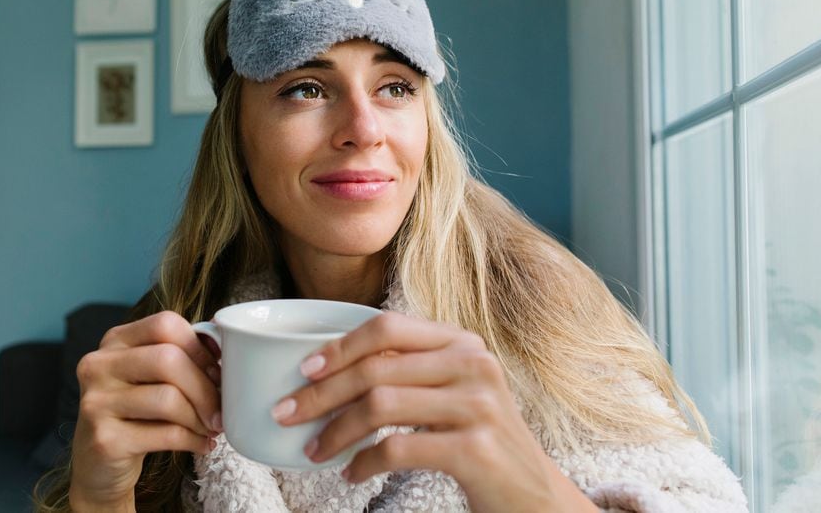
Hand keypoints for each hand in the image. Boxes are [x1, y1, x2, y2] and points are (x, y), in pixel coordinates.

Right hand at [68, 311, 222, 510]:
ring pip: (168, 398)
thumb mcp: (149, 377)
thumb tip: (223, 344)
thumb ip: (179, 355)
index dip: (199, 347)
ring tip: (211, 428)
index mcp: (114, 341)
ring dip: (201, 417)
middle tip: (220, 408)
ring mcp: (96, 402)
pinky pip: (166, 434)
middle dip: (205, 387)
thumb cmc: (136, 414)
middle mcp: (98, 365)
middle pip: (168, 359)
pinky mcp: (105, 440)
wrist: (99, 467)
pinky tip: (202, 444)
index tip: (217, 372)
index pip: (164, 324)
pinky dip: (193, 440)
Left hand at [270, 312, 594, 512]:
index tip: (303, 369)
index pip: (387, 327)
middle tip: (286, 413)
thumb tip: (329, 369)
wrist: (534, 494)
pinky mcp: (476, 449)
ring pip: (380, 406)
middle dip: (321, 393)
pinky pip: (398, 448)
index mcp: (461, 342)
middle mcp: (473, 364)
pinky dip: (364, 461)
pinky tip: (351, 473)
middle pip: (376, 368)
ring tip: (314, 450)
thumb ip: (408, 370)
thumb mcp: (451, 392)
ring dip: (335, 431)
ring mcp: (478, 405)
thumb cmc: (477, 439)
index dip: (339, 345)